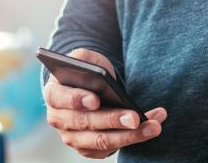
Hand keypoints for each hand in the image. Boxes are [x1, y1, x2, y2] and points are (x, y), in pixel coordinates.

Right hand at [43, 48, 167, 158]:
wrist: (86, 90)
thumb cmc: (85, 73)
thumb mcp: (83, 59)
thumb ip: (84, 58)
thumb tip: (94, 70)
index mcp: (54, 95)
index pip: (62, 99)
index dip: (77, 100)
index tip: (96, 100)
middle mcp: (60, 120)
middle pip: (86, 123)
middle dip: (112, 120)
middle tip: (135, 117)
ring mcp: (74, 137)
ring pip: (102, 141)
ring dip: (130, 135)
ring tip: (153, 126)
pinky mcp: (89, 149)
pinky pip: (113, 148)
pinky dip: (135, 137)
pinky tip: (152, 125)